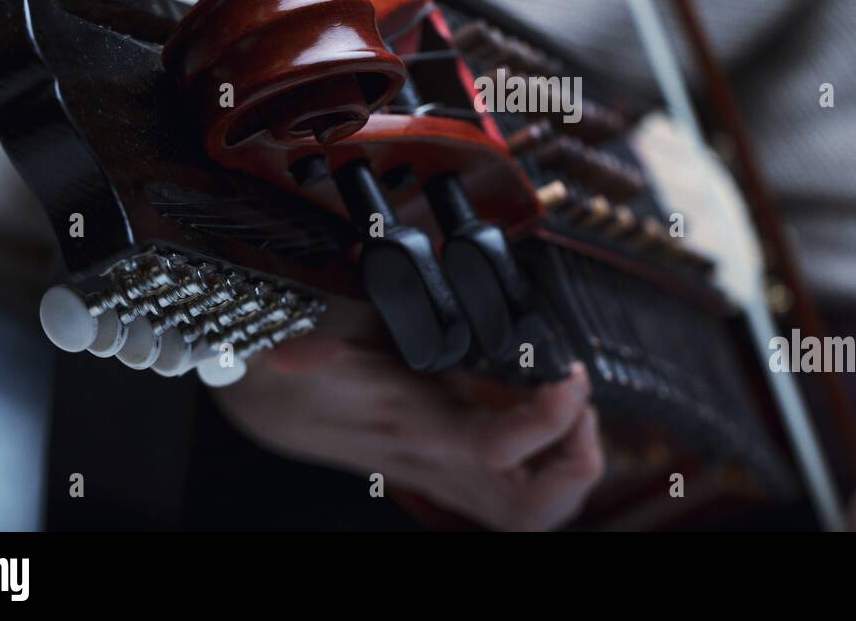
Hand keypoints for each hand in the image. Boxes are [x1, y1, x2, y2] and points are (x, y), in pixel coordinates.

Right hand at [211, 330, 603, 530]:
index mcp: (414, 430)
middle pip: (530, 510)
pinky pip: (523, 483)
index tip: (571, 373)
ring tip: (573, 403)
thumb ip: (312, 350)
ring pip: (533, 508)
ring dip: (572, 463)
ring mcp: (455, 469)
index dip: (548, 421)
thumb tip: (292, 353)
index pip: (494, 449)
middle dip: (576, 463)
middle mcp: (441, 462)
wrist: (275, 399)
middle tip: (580, 401)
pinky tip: (556, 408)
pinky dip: (556, 455)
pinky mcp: (461, 459)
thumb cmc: (297, 372)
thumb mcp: (304, 346)